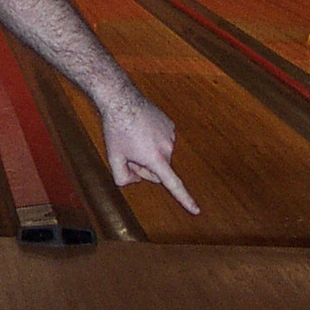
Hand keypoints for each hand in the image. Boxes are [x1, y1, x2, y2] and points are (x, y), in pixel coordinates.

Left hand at [101, 95, 199, 214]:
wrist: (121, 99)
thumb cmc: (116, 129)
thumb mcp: (113, 158)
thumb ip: (122, 178)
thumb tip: (136, 180)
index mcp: (156, 158)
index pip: (172, 184)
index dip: (185, 199)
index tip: (196, 211)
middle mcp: (168, 148)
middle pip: (158, 171)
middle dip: (144, 166)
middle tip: (129, 150)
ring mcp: (171, 135)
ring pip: (160, 155)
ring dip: (147, 151)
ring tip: (133, 136)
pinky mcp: (170, 125)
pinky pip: (161, 141)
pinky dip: (151, 139)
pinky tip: (139, 128)